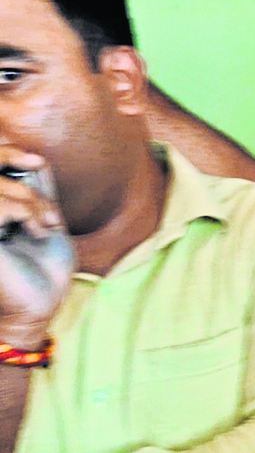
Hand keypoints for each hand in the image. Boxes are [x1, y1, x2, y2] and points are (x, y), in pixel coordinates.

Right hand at [0, 147, 73, 349]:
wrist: (42, 302)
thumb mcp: (43, 212)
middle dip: (25, 176)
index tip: (36, 162)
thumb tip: (28, 152)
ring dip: (32, 200)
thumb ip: (32, 180)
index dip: (6, 151)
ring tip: (47, 224)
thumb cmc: (42, 261)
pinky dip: (25, 211)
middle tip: (50, 207)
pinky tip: (37, 231)